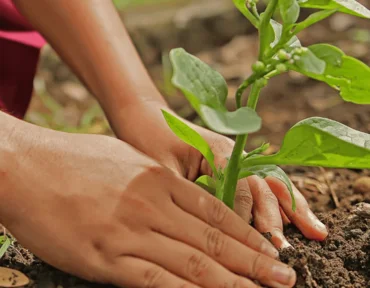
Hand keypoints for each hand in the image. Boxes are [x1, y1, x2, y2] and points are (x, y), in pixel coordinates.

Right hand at [0, 118, 295, 287]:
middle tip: (285, 276)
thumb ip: (155, 182)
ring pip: (193, 262)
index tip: (270, 248)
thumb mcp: (124, 160)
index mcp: (158, 180)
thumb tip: (179, 201)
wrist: (27, 165)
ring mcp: (131, 232)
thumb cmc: (74, 159)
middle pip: (214, 238)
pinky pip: (156, 280)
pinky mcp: (106, 258)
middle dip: (253, 259)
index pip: (215, 211)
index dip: (247, 232)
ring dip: (233, 280)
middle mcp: (152, 205)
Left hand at [116, 102, 327, 248]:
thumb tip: (212, 228)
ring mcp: (237, 158)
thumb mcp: (162, 169)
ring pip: (270, 185)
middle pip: (263, 188)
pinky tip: (296, 217)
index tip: (250, 246)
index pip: (241, 189)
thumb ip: (187, 194)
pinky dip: (281, 201)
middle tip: (284, 252)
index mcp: (218, 151)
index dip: (246, 218)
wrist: (146, 118)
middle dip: (275, 220)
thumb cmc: (149, 140)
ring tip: (316, 233)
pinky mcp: (234, 165)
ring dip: (291, 210)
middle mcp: (234, 154)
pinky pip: (262, 184)